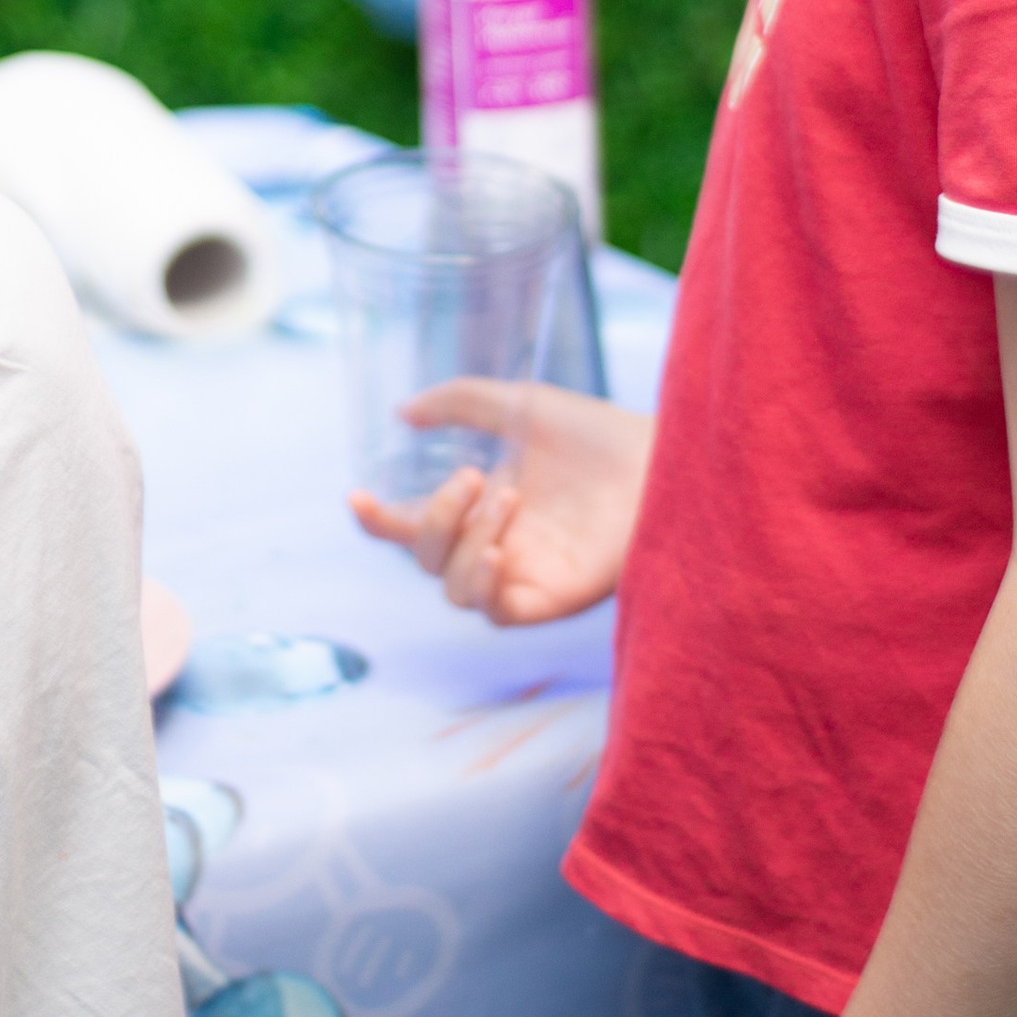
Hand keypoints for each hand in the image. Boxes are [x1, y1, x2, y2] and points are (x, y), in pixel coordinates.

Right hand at [350, 381, 651, 625]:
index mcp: (483, 507)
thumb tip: (403, 411)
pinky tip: (501, 550)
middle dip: (435, 518)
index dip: (378, 521)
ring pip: (455, 591)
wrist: (658, 457)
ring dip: (466, 543)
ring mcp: (523, 576)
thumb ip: (460, 402)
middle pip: (427, 561)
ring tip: (509, 496)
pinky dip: (485, 585)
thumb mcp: (521, 403)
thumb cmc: (598, 433)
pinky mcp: (553, 600)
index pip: (416, 527)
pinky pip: (497, 614)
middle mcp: (497, 546)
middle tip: (474, 475)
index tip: (358, 496)